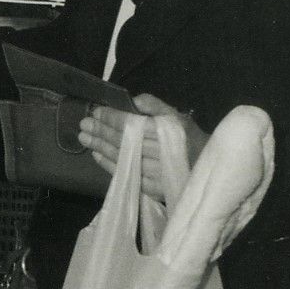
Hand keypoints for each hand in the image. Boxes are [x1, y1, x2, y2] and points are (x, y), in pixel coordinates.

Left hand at [78, 93, 208, 201]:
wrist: (206, 171)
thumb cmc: (188, 139)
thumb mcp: (177, 117)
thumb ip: (155, 106)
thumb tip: (132, 100)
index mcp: (167, 132)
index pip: (132, 123)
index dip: (111, 117)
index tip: (96, 112)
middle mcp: (160, 152)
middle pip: (123, 140)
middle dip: (100, 131)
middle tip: (83, 124)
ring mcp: (155, 173)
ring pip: (121, 158)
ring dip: (99, 147)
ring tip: (85, 138)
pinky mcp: (152, 189)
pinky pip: (124, 174)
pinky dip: (108, 164)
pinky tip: (97, 155)